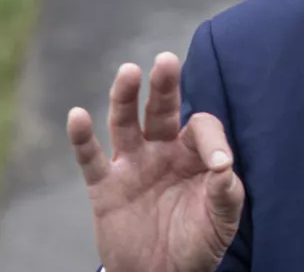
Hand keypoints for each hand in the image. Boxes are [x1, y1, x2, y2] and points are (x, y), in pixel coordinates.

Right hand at [67, 52, 244, 271]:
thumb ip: (226, 193)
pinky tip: (77, 115)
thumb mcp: (222, 220)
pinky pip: (90, 158)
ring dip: (125, 97)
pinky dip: (81, 137)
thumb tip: (224, 166)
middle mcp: (162, 151)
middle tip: (166, 61)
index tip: (220, 164)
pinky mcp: (105, 186)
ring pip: (125, 122)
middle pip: (161, 109)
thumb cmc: (198, 242)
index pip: (201, 127)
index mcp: (194, 154)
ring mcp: (132, 165)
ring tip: (129, 72)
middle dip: (164, 86)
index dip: (211, 140)